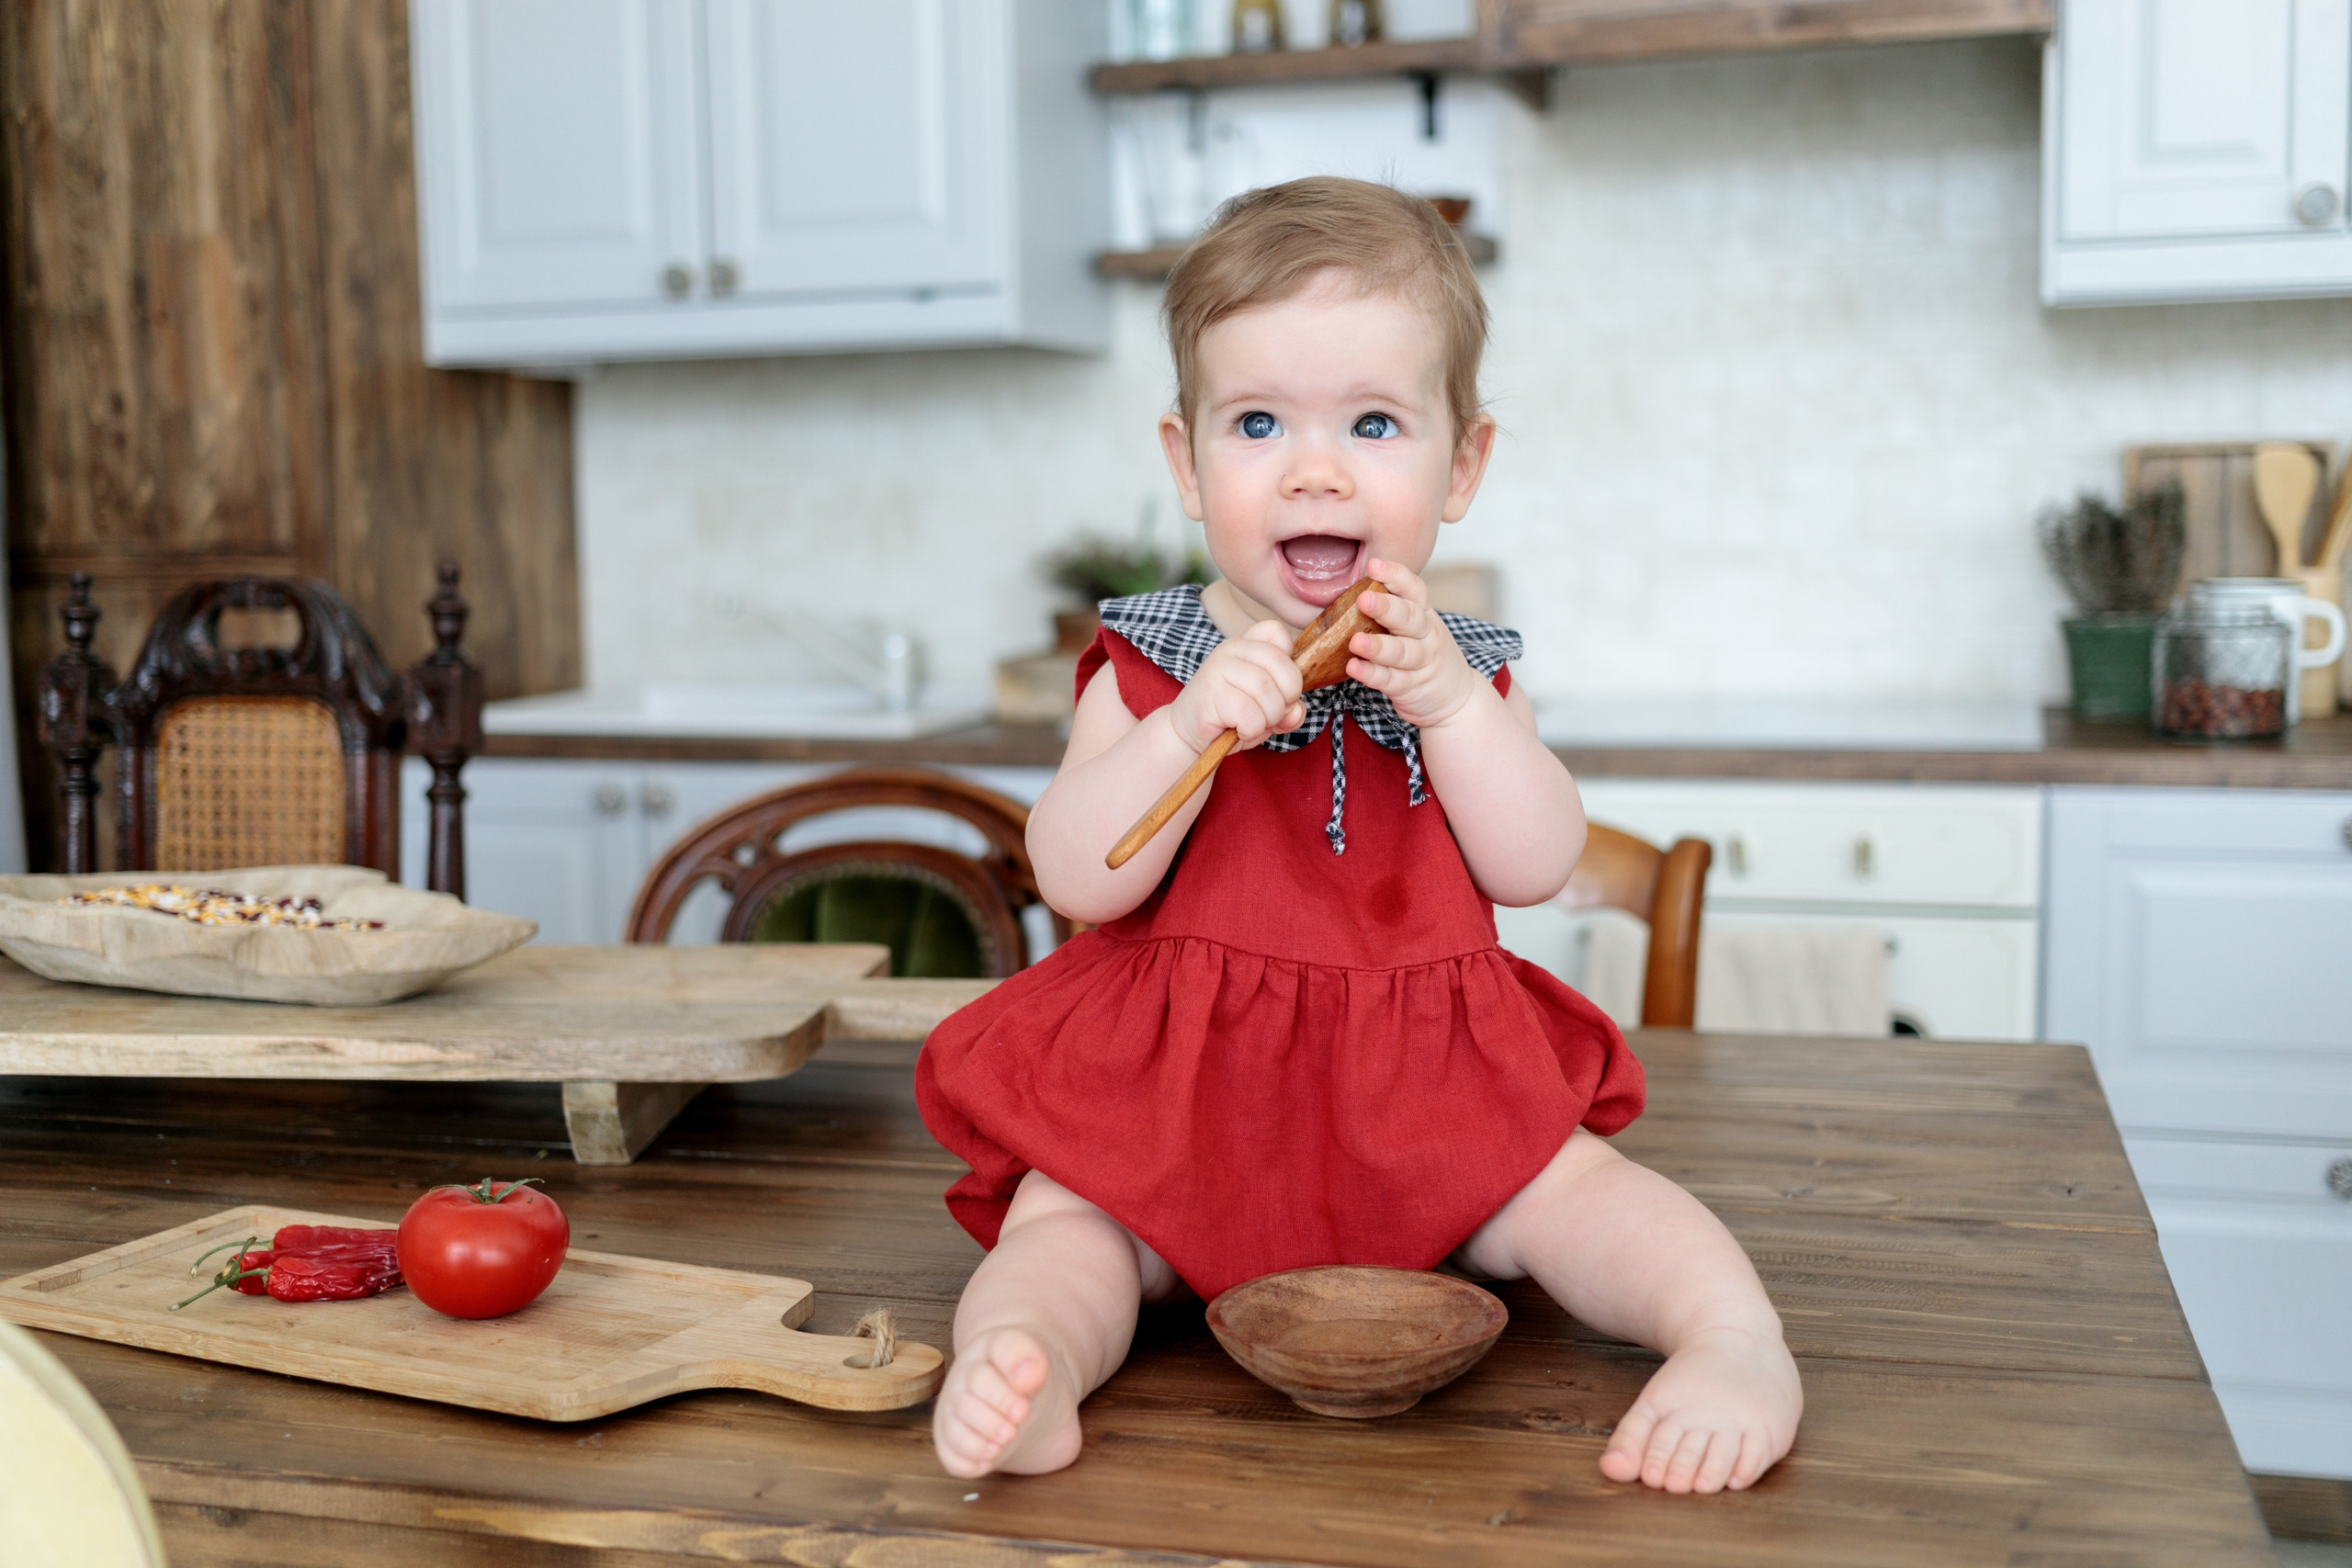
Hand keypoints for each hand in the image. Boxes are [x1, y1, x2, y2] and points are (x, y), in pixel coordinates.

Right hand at [1166, 620, 1303, 754]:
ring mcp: (1218, 668)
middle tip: (1269, 715)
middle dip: (1286, 700)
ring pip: (1267, 692)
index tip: (1279, 689)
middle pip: (1282, 665)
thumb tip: (1295, 712)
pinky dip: (1252, 729)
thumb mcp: (1268, 709)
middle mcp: (1232, 648)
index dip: (1289, 666)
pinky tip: (1239, 730)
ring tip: (1252, 725)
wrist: (1187, 734)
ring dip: (1268, 719)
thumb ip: (1289, 708)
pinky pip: (1250, 713)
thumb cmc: (1230, 718)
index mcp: (1246, 644)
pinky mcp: (1210, 692)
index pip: (1277, 632)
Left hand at [1344, 559, 1482, 728]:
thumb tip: (1345, 592)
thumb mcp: (1417, 627)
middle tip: (1364, 599)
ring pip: (1403, 652)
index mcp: (1424, 614)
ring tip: (1356, 642)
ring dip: (1379, 647)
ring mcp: (1421, 662)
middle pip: (1410, 619)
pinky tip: (1355, 668)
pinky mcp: (1411, 688)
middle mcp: (1426, 635)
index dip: (1396, 576)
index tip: (1374, 565)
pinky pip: (1392, 680)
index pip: (1414, 590)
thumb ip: (1390, 611)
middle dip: (1387, 608)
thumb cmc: (1424, 653)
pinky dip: (1373, 675)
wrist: (1456, 696)